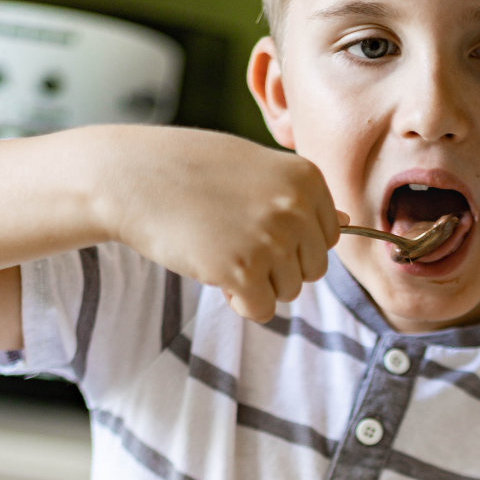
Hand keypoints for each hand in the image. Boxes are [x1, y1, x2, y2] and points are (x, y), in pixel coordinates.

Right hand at [99, 126, 347, 320]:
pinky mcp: (242, 271)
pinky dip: (240, 301)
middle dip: (277, 267)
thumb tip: (348, 223)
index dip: (291, 242)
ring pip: (288, 292)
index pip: (328, 238)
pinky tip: (213, 268)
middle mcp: (296, 208)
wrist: (132, 176)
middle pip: (312, 270)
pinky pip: (262, 310)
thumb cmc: (191, 169)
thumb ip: (300, 198)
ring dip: (255, 282)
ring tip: (219, 246)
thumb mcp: (255, 169)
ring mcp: (271, 240)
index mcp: (306, 179)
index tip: (255, 224)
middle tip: (234, 239)